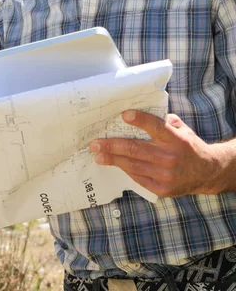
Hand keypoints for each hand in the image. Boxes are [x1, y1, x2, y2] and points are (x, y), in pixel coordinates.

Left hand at [89, 110, 223, 196]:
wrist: (207, 173)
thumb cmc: (188, 146)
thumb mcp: (181, 129)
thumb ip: (162, 121)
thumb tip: (138, 113)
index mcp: (176, 139)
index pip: (156, 127)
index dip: (140, 120)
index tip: (124, 115)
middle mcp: (170, 157)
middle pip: (136, 149)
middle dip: (112, 146)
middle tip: (95, 143)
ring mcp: (165, 175)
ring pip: (133, 165)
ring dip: (113, 160)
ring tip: (98, 155)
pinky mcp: (162, 189)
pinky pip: (138, 177)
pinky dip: (125, 169)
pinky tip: (114, 164)